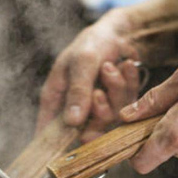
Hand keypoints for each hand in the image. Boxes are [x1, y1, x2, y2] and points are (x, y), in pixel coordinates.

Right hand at [36, 9, 138, 132]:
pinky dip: (129, 83)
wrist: (119, 31)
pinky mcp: (117, 105)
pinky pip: (127, 105)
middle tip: (99, 89)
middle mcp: (74, 110)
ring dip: (116, 90)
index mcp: (55, 101)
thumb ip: (77, 91)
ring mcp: (97, 110)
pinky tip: (126, 66)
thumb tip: (72, 122)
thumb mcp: (82, 62)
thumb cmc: (91, 44)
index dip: (56, 145)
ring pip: (110, 118)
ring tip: (112, 66)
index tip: (71, 143)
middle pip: (86, 131)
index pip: (48, 134)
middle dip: (99, 109)